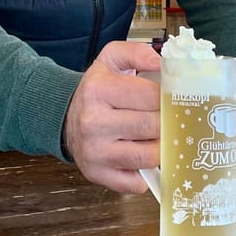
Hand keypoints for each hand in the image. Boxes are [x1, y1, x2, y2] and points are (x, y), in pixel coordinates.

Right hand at [63, 41, 161, 193]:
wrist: (65, 118)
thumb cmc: (96, 90)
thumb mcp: (110, 60)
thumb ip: (137, 52)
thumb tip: (161, 61)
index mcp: (97, 90)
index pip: (152, 96)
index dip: (168, 98)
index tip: (170, 99)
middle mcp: (93, 122)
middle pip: (154, 126)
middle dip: (167, 123)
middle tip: (169, 119)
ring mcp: (95, 152)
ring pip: (150, 157)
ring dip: (161, 149)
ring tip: (158, 137)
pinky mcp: (97, 175)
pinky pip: (136, 183)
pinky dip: (146, 174)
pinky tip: (143, 158)